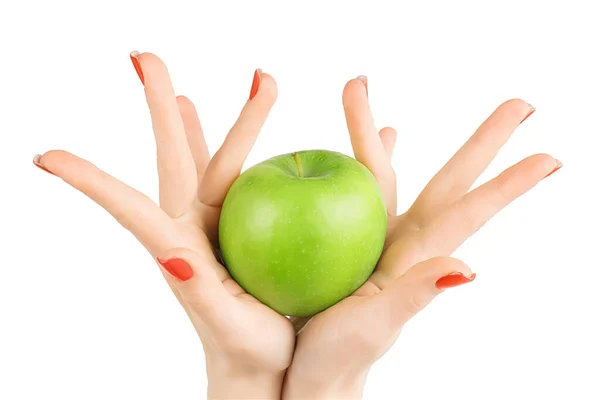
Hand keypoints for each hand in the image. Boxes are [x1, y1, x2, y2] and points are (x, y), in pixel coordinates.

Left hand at [34, 53, 293, 398]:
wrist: (261, 359)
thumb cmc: (246, 350)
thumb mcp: (227, 324)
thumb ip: (199, 291)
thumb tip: (172, 253)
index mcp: (178, 250)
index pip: (130, 207)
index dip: (91, 181)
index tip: (45, 156)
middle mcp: (187, 227)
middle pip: (172, 158)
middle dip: (158, 108)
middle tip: (144, 57)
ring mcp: (209, 222)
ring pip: (203, 157)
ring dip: (192, 117)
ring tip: (176, 84)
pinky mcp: (231, 223)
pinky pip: (224, 171)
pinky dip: (214, 139)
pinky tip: (202, 117)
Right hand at [283, 77, 560, 398]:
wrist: (309, 367)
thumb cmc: (340, 356)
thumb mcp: (376, 325)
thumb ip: (417, 293)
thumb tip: (470, 268)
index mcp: (415, 258)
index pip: (467, 212)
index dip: (508, 185)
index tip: (551, 159)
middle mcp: (405, 241)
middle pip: (449, 180)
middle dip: (484, 142)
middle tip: (522, 104)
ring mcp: (377, 237)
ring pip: (394, 173)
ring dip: (395, 132)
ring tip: (407, 100)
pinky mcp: (349, 239)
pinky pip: (368, 189)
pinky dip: (378, 159)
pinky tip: (387, 139)